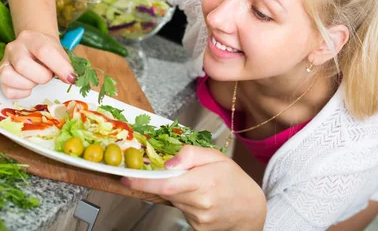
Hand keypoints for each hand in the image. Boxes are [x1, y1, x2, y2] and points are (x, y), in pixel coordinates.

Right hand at [0, 30, 75, 98]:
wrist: (32, 46)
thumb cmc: (48, 51)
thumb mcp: (59, 52)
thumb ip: (64, 64)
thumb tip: (70, 79)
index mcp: (31, 38)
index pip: (44, 50)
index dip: (59, 67)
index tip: (70, 78)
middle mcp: (14, 47)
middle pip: (22, 65)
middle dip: (41, 77)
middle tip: (48, 76)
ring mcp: (4, 61)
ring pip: (9, 76)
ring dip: (28, 84)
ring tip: (36, 80)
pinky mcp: (0, 76)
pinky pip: (8, 91)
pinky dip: (21, 93)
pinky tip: (28, 86)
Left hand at [123, 146, 266, 230]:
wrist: (251, 210)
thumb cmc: (234, 181)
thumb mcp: (216, 157)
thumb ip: (190, 154)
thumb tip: (168, 162)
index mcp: (204, 183)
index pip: (166, 184)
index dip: (143, 181)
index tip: (126, 177)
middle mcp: (200, 204)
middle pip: (167, 190)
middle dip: (166, 180)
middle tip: (183, 174)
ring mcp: (198, 219)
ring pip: (173, 200)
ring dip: (177, 191)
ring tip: (199, 186)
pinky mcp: (197, 229)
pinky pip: (181, 211)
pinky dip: (185, 202)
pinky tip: (201, 199)